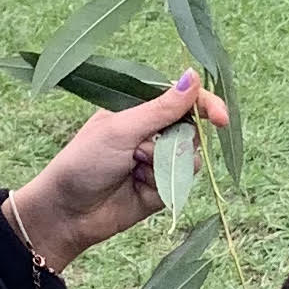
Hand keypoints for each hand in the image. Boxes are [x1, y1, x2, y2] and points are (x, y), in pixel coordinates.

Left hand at [11, 71, 231, 265]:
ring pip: (190, 156)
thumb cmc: (84, 162)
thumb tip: (193, 75)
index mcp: (139, 108)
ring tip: (135, 170)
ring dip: (166, 163)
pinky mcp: (162, 188)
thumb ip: (162, 108)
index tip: (220, 118)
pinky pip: (182, 181)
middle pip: (192, 128)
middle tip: (141, 151)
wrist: (67, 213)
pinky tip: (140, 187)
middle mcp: (152, 131)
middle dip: (175, 140)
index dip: (205, 104)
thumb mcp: (122, 129)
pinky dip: (165, 184)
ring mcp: (158, 160)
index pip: (182, 97)